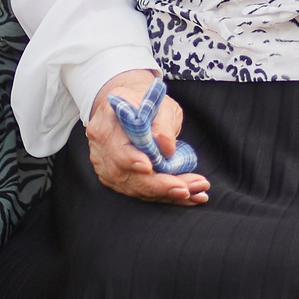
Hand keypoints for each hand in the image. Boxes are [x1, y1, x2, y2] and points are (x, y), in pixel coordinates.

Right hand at [85, 69, 208, 205]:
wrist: (129, 107)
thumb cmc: (145, 102)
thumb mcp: (159, 102)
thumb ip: (162, 123)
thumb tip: (165, 148)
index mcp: (108, 121)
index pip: (116, 145)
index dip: (131, 159)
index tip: (149, 167)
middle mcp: (101, 146)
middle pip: (125, 173)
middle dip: (158, 185)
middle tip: (186, 189)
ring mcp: (105, 166)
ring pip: (134, 187)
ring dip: (166, 194)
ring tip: (196, 193)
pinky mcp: (115, 179)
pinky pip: (139, 192)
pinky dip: (164, 196)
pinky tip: (188, 197)